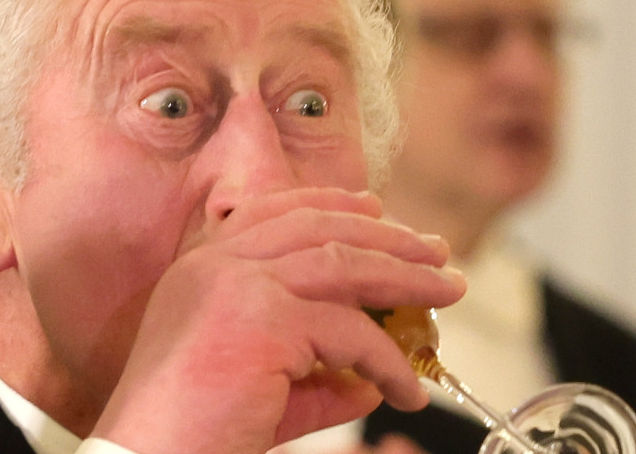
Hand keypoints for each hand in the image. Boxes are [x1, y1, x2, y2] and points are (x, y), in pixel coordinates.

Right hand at [92, 189, 464, 453]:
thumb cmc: (188, 434)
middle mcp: (214, 265)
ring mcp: (236, 285)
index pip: (275, 211)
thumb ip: (310, 382)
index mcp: (200, 269)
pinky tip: (406, 388)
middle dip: (386, 236)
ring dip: (405, 276)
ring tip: (447, 290)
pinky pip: (349, 332)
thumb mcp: (257, 394)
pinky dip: (389, 361)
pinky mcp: (261, 319)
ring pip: (342, 262)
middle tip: (434, 252)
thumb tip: (364, 386)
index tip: (377, 210)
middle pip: (317, 226)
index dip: (332, 205)